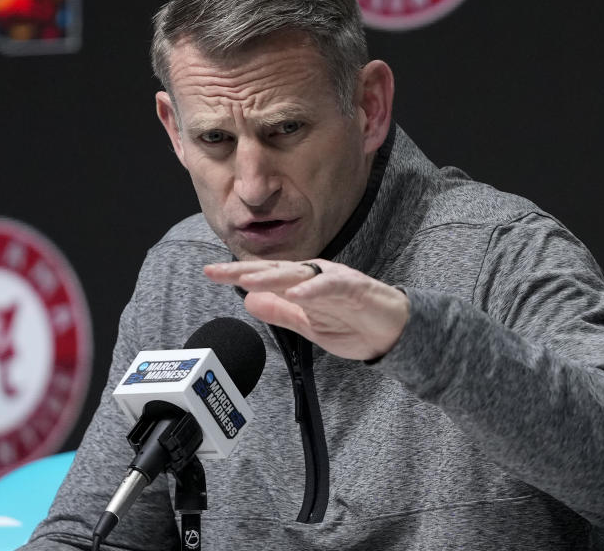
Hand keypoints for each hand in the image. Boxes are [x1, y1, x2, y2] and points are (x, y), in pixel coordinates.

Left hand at [203, 259, 409, 360]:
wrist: (393, 332)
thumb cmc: (352, 323)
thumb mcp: (308, 324)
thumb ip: (280, 312)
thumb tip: (247, 300)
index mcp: (302, 283)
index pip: (265, 277)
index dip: (237, 274)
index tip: (210, 274)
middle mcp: (314, 275)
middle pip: (275, 270)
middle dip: (245, 271)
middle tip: (217, 272)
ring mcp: (334, 280)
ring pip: (299, 274)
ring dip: (272, 277)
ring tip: (247, 280)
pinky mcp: (355, 287)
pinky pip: (332, 285)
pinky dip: (314, 289)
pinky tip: (297, 293)